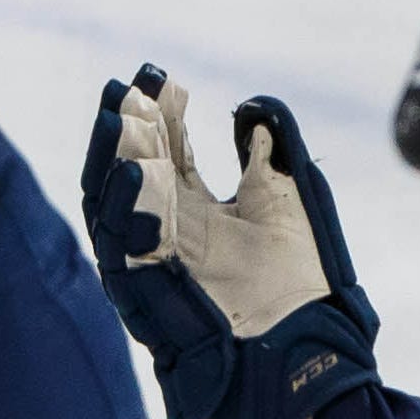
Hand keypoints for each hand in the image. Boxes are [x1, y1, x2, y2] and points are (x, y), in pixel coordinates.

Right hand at [80, 69, 379, 418]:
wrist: (308, 345)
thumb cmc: (301, 284)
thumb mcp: (284, 202)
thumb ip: (264, 157)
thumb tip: (254, 113)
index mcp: (192, 214)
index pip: (162, 155)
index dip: (157, 115)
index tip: (157, 74)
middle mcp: (164, 237)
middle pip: (125, 175)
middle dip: (121, 131)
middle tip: (123, 89)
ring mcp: (153, 266)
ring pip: (111, 209)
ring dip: (111, 161)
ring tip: (121, 117)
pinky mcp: (149, 296)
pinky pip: (122, 250)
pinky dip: (125, 210)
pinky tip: (135, 171)